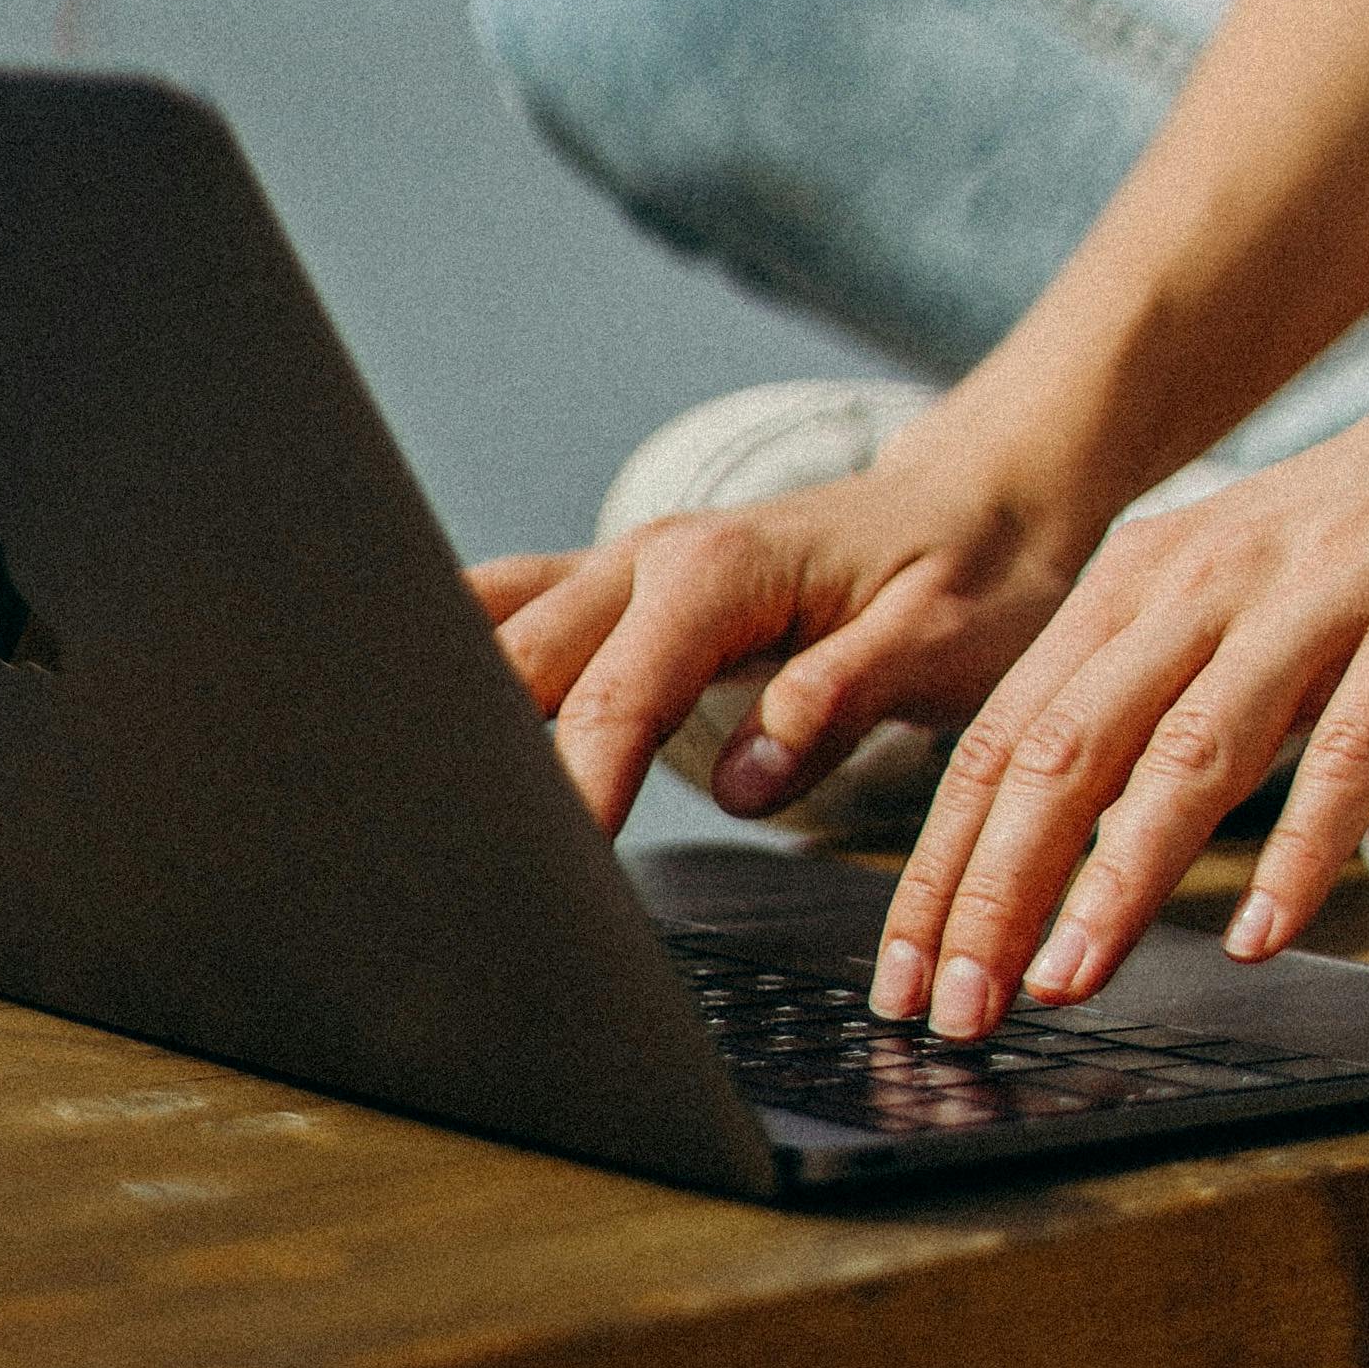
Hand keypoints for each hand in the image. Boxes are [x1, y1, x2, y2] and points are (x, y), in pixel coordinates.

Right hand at [469, 400, 1100, 835]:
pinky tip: (410, 727)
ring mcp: (627, 570)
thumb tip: (742, 776)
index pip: (617, 696)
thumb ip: (838, 700)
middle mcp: (654, 558)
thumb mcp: (940, 640)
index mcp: (722, 570)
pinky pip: (514, 618)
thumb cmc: (973, 570)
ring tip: (379, 796)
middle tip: (423, 857)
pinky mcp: (624, 596)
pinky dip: (456, 664)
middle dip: (467, 752)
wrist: (989, 496)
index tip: (539, 871)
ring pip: (495, 630)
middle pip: (522, 663)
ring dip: (440, 700)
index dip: (571, 786)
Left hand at [868, 322, 1368, 1038]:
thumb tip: (1049, 837)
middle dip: (997, 887)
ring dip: (1118, 877)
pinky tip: (1266, 930)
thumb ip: (1157, 690)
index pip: (1006, 732)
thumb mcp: (1241, 592)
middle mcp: (1212, 572)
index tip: (906, 973)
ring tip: (1068, 979)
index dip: (943, 860)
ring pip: (1192, 746)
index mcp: (1147, 573)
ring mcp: (1321, 589)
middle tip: (958, 1008)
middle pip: (1068, 744)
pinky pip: (1355, 743)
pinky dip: (1302, 846)